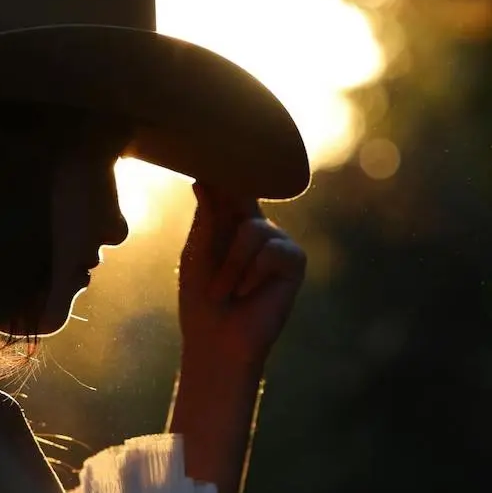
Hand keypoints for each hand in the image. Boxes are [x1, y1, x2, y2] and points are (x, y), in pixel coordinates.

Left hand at [178, 182, 306, 372]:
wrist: (216, 340)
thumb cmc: (201, 298)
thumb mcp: (197, 255)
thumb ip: (205, 220)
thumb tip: (201, 181)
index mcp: (227, 220)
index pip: (226, 186)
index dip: (220, 170)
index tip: (208, 152)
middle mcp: (255, 225)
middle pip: (245, 195)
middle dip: (227, 208)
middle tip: (213, 225)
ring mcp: (277, 241)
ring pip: (253, 229)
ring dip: (231, 264)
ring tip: (223, 290)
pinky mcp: (294, 262)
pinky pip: (273, 251)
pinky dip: (252, 273)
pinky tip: (245, 292)